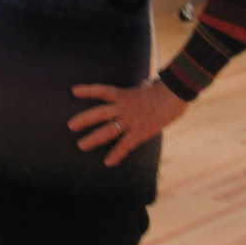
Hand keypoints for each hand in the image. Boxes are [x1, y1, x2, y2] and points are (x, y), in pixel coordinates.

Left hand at [69, 79, 187, 166]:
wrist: (175, 93)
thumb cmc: (166, 90)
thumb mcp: (151, 87)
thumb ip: (144, 87)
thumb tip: (145, 82)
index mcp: (125, 95)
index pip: (103, 91)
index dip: (88, 91)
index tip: (74, 91)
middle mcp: (124, 107)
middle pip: (99, 113)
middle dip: (84, 119)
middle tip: (70, 125)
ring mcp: (131, 120)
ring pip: (108, 130)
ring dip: (93, 138)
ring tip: (81, 145)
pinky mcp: (140, 131)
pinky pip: (125, 144)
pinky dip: (116, 154)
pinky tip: (108, 162)